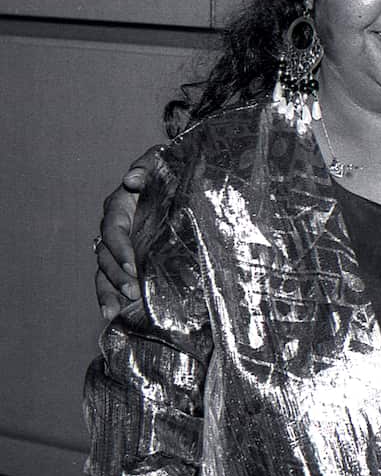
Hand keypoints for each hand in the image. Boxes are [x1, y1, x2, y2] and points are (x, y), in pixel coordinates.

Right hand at [94, 148, 158, 318]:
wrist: (180, 178)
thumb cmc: (169, 168)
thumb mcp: (161, 161)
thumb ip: (147, 167)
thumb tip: (132, 180)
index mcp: (120, 206)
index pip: (113, 231)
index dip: (119, 249)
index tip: (131, 266)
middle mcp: (115, 228)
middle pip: (106, 256)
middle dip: (116, 276)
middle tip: (132, 292)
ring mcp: (120, 245)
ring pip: (104, 271)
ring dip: (109, 291)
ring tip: (114, 311)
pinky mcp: (128, 258)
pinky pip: (112, 279)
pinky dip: (111, 296)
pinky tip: (114, 313)